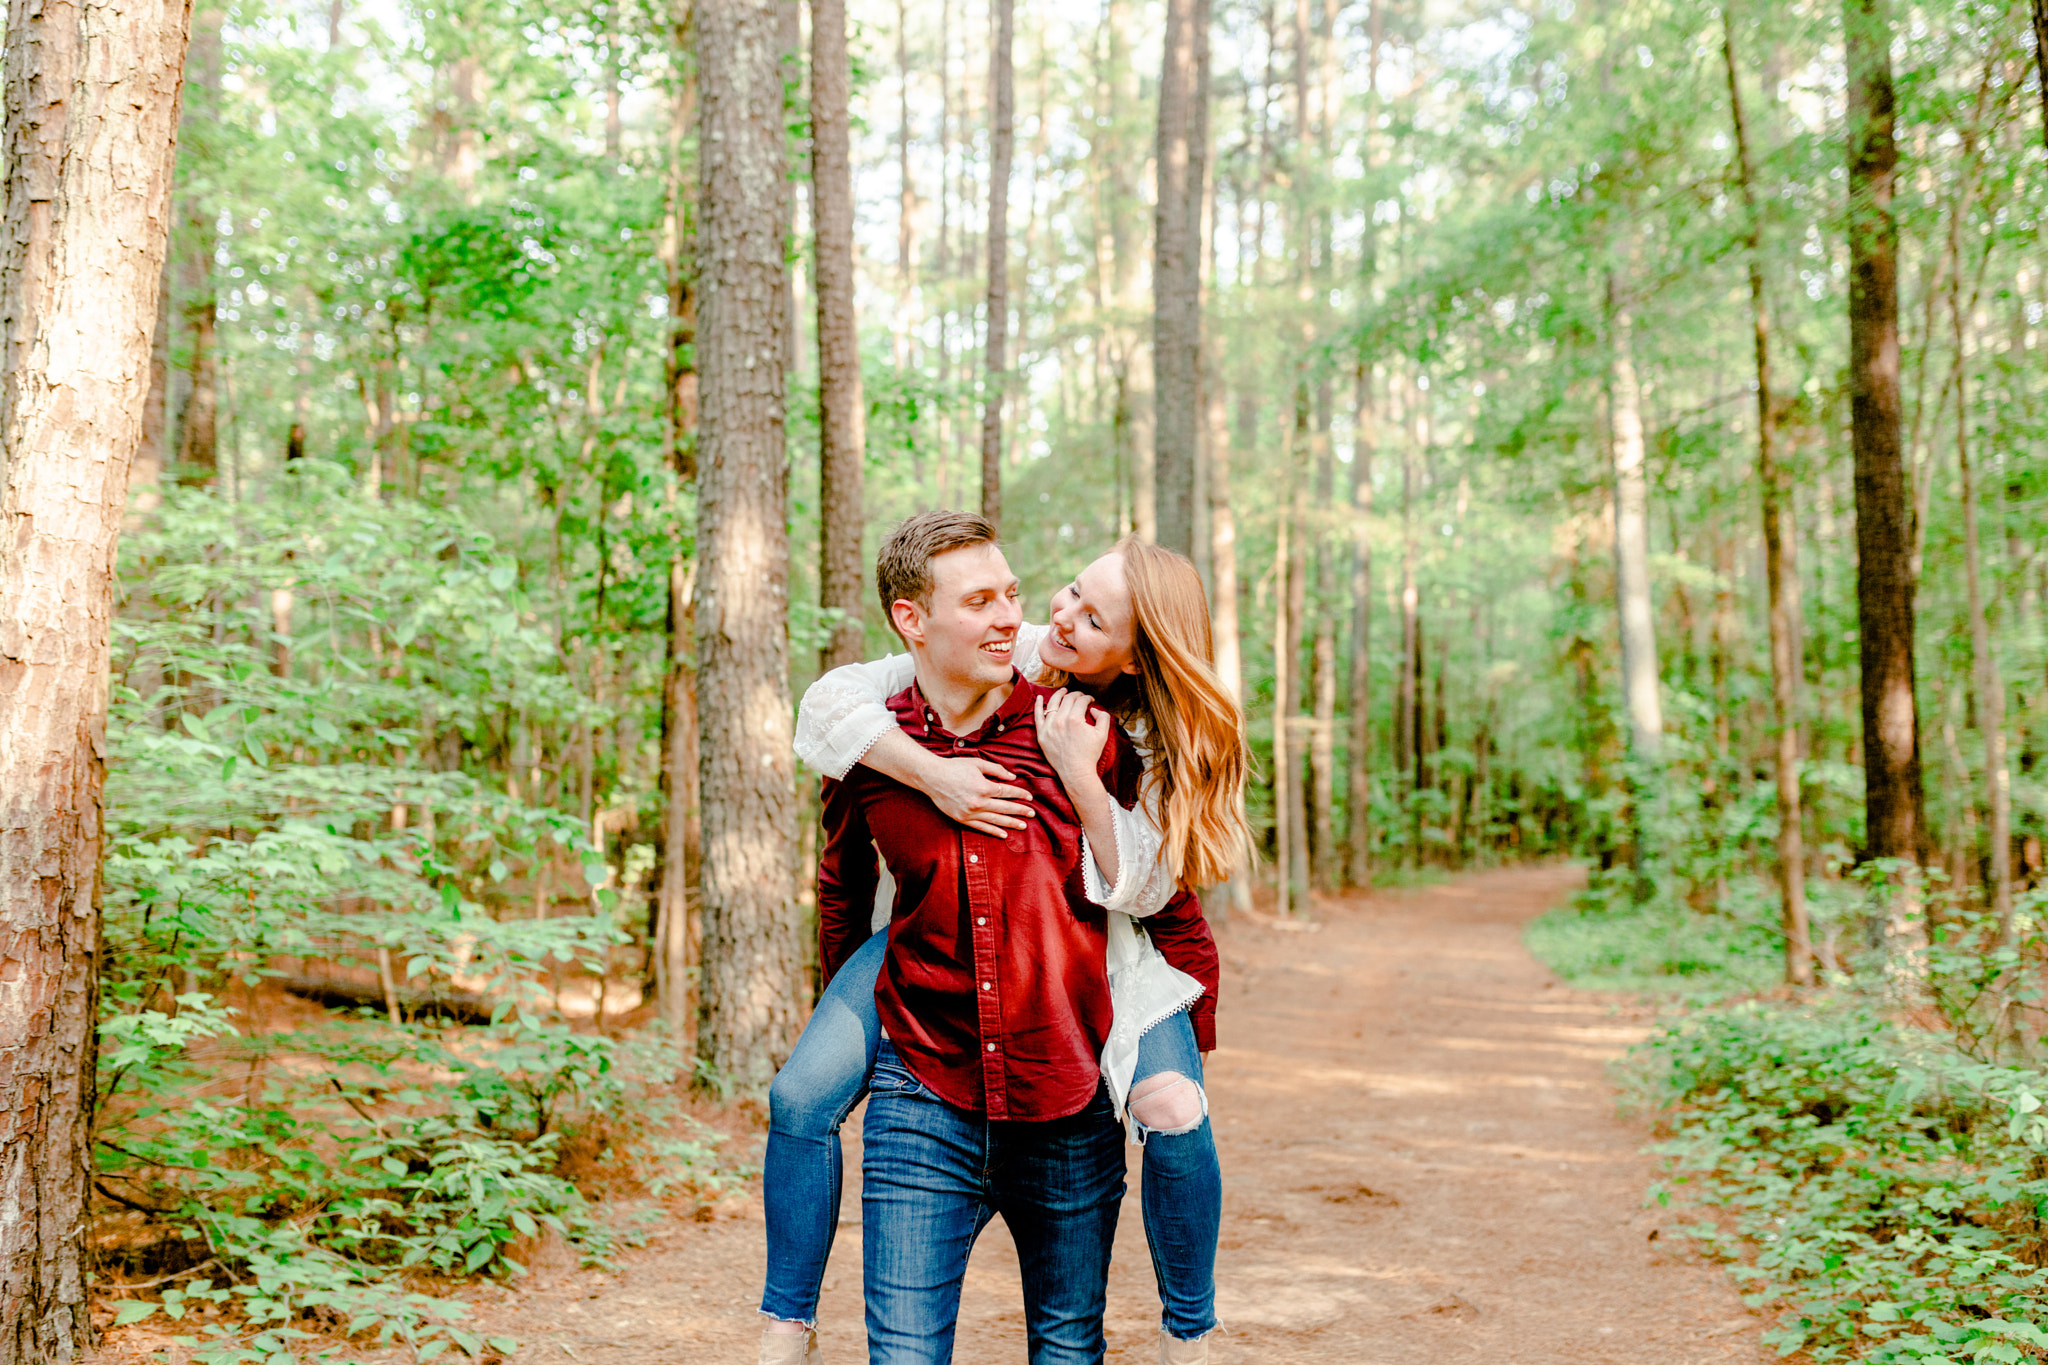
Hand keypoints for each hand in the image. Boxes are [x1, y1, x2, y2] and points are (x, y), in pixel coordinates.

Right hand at [920, 755, 1034, 835]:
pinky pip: (981, 827)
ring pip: (995, 820)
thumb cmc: (955, 767)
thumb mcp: (977, 763)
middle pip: (1005, 808)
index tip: (1029, 798)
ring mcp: (970, 813)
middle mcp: (978, 802)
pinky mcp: (962, 819)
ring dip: (1011, 823)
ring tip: (1023, 825)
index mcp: (983, 787)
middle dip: (1020, 810)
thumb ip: (996, 770)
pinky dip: (993, 831)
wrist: (932, 777)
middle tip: (1033, 814)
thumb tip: (1012, 777)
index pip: (1007, 792)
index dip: (1020, 794)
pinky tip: (1004, 834)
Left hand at [1035, 689, 1110, 788]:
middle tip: (1080, 697)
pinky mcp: (1041, 734)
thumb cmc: (1089, 754)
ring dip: (1059, 694)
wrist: (1076, 772)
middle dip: (1076, 695)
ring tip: (1064, 691)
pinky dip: (1038, 705)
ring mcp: (1049, 727)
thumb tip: (1093, 708)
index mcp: (1075, 719)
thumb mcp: (1103, 734)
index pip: (1081, 700)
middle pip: (1068, 699)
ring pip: (1053, 703)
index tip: (1090, 700)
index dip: (1087, 698)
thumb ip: (1102, 716)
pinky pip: (1037, 716)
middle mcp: (1060, 720)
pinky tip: (1040, 697)